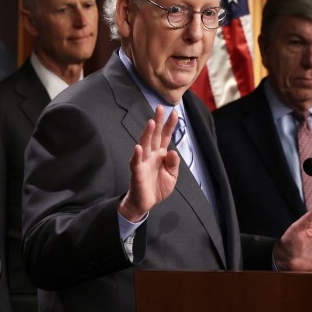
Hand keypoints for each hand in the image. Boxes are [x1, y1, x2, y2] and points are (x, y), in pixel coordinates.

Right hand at [117, 104, 179, 222]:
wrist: (145, 203)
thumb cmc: (157, 188)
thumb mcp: (172, 176)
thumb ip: (173, 164)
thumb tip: (173, 151)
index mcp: (160, 154)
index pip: (166, 137)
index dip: (170, 125)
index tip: (175, 113)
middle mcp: (151, 155)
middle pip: (155, 136)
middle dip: (158, 122)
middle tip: (160, 108)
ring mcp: (143, 162)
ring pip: (145, 145)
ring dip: (147, 134)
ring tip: (151, 123)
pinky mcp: (137, 172)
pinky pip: (136, 162)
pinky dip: (137, 155)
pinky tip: (138, 147)